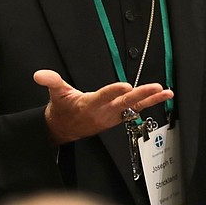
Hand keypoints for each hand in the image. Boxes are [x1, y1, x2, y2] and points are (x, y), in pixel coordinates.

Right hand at [33, 70, 172, 145]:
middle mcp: (104, 112)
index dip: (113, 92)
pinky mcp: (119, 116)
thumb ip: (51, 82)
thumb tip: (39, 75)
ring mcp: (113, 116)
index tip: (125, 86)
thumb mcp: (56, 94)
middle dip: (141, 95)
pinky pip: (137, 109)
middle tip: (155, 87)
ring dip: (151, 100)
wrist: (65, 129)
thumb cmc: (63, 109)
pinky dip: (150, 102)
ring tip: (166, 91)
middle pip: (124, 103)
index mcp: (89, 105)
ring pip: (134, 107)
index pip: (103, 97)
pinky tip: (163, 95)